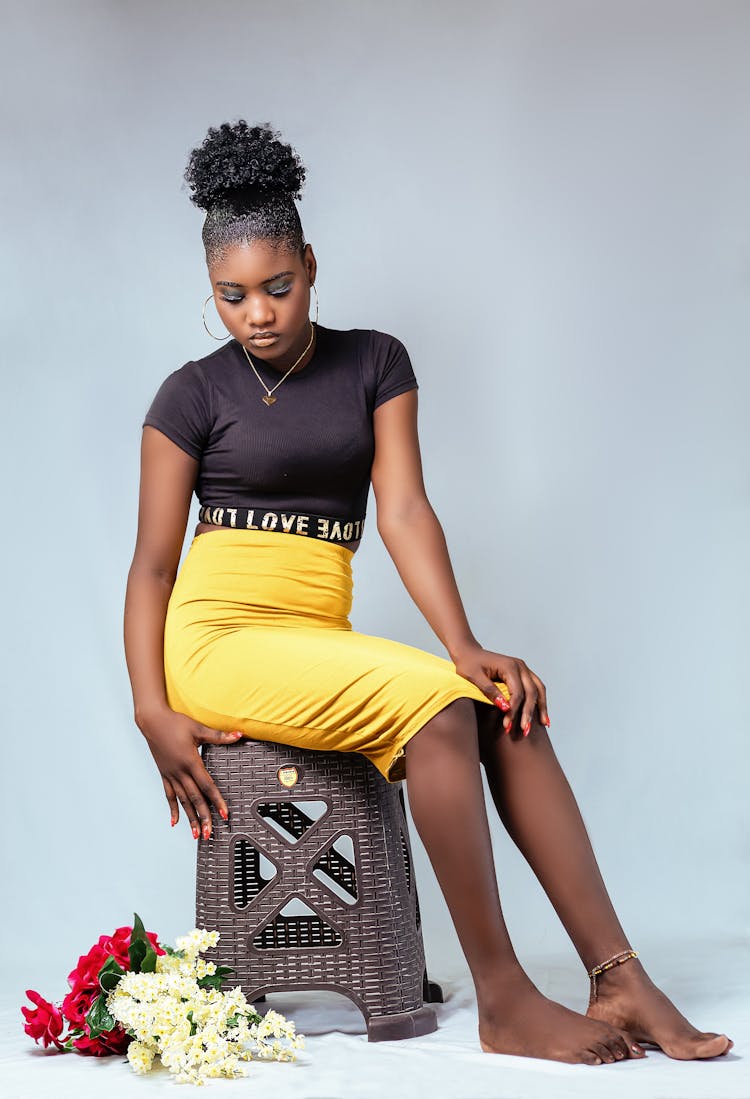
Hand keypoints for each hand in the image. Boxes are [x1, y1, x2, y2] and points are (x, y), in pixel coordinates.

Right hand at [138, 707, 244, 837]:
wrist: (152, 721)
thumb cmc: (175, 723)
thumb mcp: (198, 728)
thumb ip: (219, 736)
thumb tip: (239, 735)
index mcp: (190, 761)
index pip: (207, 786)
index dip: (217, 801)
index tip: (224, 814)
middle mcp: (180, 772)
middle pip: (195, 798)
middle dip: (204, 817)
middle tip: (210, 833)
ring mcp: (170, 775)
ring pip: (182, 801)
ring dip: (190, 818)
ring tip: (196, 834)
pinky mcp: (164, 774)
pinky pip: (168, 795)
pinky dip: (173, 809)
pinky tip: (175, 822)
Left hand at [451, 643, 549, 735]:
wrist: (468, 652)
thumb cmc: (468, 664)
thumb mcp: (474, 677)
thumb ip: (490, 691)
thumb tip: (505, 707)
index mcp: (509, 666)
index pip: (517, 692)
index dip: (514, 710)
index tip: (507, 725)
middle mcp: (520, 666)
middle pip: (531, 691)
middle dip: (529, 712)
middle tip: (525, 730)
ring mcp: (523, 668)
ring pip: (538, 689)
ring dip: (542, 707)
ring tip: (544, 724)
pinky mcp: (522, 673)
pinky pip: (536, 687)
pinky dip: (540, 700)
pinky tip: (542, 714)